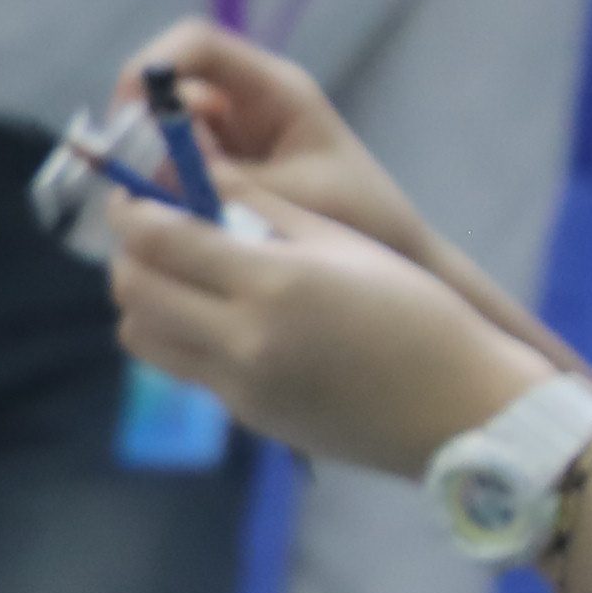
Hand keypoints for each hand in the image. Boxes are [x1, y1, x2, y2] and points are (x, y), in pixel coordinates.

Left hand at [110, 193, 543, 479]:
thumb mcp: (345, 243)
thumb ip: (261, 207)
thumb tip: (194, 174)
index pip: (160, 239)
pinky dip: (183, 334)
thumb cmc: (418, 312)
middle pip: (133, 290)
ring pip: (142, 337)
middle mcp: (242, 339)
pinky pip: (185, 367)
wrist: (461, 411)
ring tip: (183, 275)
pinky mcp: (247, 417)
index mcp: (271, 284)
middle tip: (153, 231)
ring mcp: (238, 387)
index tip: (130, 194)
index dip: (131, 210)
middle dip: (130, 253)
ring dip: (145, 300)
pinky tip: (223, 315)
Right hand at [112, 23, 433, 267]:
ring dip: (146, 163)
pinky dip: (158, 189)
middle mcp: (246, 103)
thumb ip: (223, 184)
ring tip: (156, 209)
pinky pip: (169, 165)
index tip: (129, 115)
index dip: (153, 67)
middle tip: (128, 176)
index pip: (197, 43)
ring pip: (159, 129)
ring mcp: (230, 137)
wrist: (396, 259)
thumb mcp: (292, 201)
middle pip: (166, 85)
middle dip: (138, 125)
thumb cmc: (362, 222)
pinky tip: (170, 224)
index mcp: (275, 89)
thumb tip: (149, 173)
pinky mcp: (219, 171)